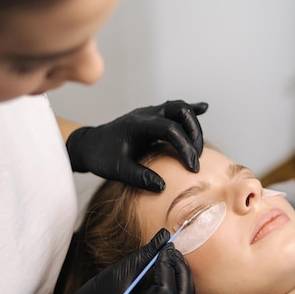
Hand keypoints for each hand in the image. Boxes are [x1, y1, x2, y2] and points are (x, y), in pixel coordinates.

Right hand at [26, 229, 194, 293]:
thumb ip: (143, 256)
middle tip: (175, 254)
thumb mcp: (116, 275)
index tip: (166, 247)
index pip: (166, 292)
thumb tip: (164, 236)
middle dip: (183, 275)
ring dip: (185, 285)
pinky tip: (173, 278)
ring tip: (176, 264)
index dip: (168, 266)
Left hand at [66, 100, 207, 190]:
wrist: (90, 145)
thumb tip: (162, 186)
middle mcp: (147, 114)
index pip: (169, 129)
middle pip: (180, 111)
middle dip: (194, 134)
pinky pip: (175, 109)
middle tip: (196, 159)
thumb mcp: (117, 170)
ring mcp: (151, 113)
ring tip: (198, 148)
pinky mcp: (154, 117)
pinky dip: (191, 109)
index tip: (191, 167)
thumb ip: (139, 177)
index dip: (184, 147)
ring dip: (194, 125)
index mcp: (138, 124)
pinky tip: (204, 107)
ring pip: (180, 108)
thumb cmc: (102, 156)